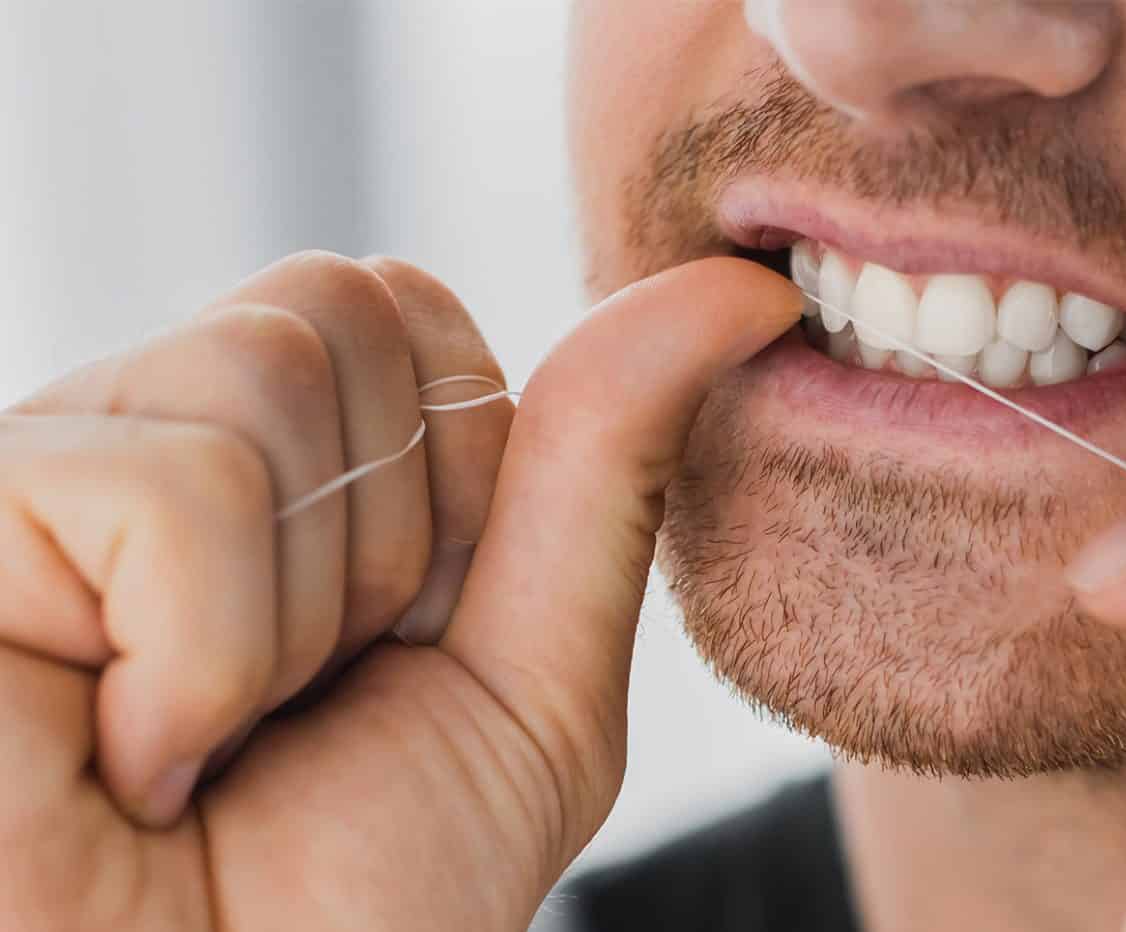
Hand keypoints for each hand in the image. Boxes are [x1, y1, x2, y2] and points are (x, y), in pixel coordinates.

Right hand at [0, 253, 800, 929]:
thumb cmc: (347, 914)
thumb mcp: (528, 687)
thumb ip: (607, 476)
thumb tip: (734, 289)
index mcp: (262, 472)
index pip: (405, 309)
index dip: (459, 483)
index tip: (402, 646)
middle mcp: (129, 445)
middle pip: (339, 305)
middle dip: (386, 541)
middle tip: (299, 708)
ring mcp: (32, 478)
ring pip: (260, 367)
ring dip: (294, 611)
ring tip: (207, 744)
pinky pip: (168, 482)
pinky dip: (200, 659)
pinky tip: (131, 765)